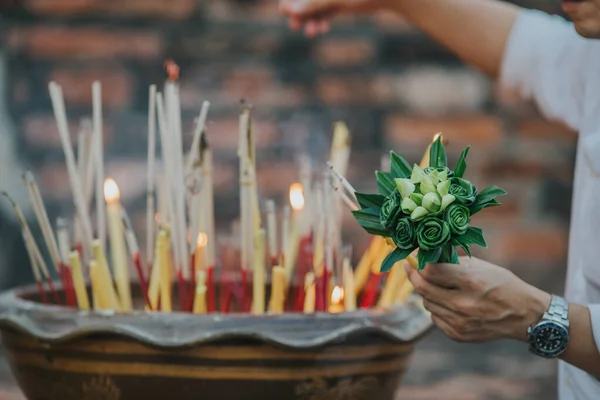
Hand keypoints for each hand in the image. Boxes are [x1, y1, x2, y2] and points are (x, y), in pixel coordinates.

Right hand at [279, 0, 387, 36]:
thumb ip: (312, 3)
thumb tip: (287, 10)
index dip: (291, 0)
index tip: (288, 13)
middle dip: (300, 9)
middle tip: (294, 25)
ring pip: (314, 3)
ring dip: (310, 17)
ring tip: (312, 32)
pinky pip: (325, 7)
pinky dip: (321, 18)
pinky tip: (321, 29)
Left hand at [404, 256, 550, 341]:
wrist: (523, 315)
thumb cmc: (502, 285)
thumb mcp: (481, 266)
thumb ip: (453, 263)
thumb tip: (427, 258)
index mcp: (471, 282)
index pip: (431, 271)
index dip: (420, 264)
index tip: (414, 258)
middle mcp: (464, 304)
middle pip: (423, 288)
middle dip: (414, 276)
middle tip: (410, 268)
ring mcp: (460, 322)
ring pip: (427, 303)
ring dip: (427, 292)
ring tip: (435, 285)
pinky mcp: (458, 334)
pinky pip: (435, 318)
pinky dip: (437, 308)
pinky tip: (446, 302)